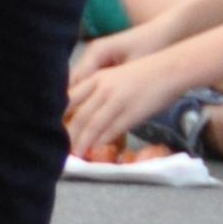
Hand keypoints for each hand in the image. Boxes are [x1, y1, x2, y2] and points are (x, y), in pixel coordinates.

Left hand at [68, 39, 205, 156]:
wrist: (171, 68)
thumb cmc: (145, 72)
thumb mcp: (117, 75)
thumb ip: (101, 90)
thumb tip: (90, 109)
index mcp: (98, 77)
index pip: (71, 97)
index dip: (60, 115)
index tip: (52, 128)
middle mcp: (103, 88)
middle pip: (79, 114)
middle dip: (68, 133)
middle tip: (60, 148)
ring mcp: (117, 101)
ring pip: (92, 125)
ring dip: (82, 142)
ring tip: (74, 155)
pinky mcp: (131, 113)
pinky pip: (112, 130)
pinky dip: (101, 142)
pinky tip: (95, 151)